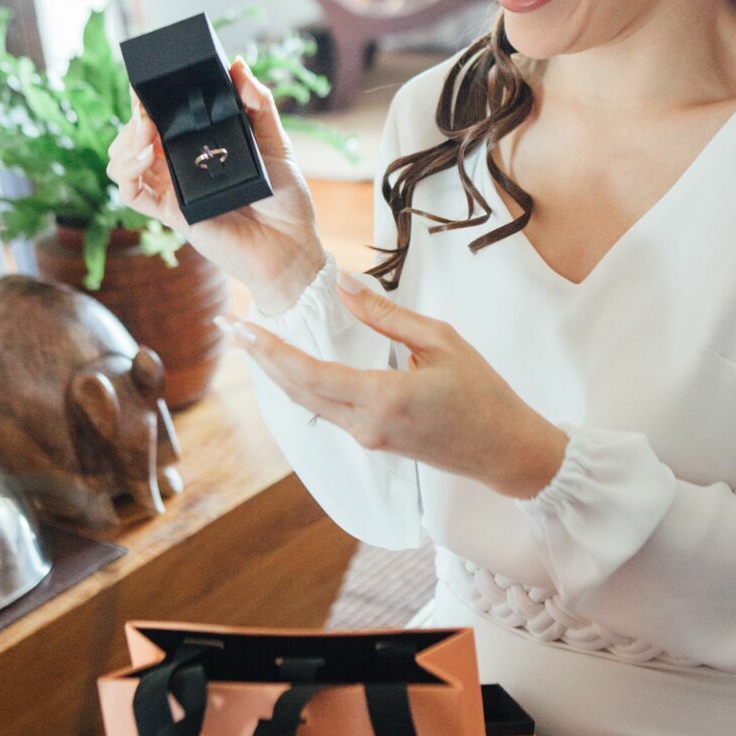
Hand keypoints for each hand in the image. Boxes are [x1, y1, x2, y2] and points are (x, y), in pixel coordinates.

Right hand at [106, 56, 325, 312]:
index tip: (147, 84)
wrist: (291, 243)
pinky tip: (147, 154)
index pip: (162, 119)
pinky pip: (131, 194)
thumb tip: (238, 66)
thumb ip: (258, 104)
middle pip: (134, 137)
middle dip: (132, 118)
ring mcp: (173, 189)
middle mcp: (180, 166)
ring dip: (124, 141)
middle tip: (146, 110)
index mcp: (200, 146)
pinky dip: (127, 172)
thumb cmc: (285, 197)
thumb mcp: (276, 141)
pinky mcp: (171, 213)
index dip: (147, 101)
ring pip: (123, 162)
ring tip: (145, 129)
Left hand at [220, 271, 569, 498]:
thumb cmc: (483, 392)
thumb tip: (345, 286)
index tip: (243, 327)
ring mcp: (367, 438)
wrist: (505, 450)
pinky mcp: (373, 440)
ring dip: (278, 372)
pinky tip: (290, 365)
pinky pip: (326, 410)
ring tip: (253, 342)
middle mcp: (366, 425)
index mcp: (384, 398)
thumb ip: (387, 315)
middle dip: (261, 359)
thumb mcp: (441, 340)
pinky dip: (302, 384)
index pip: (311, 373)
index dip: (272, 351)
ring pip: (308, 403)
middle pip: (298, 391)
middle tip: (230, 327)